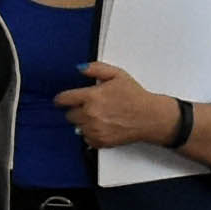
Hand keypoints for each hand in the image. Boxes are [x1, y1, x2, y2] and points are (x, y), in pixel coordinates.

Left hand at [56, 72, 186, 153]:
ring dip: (84, 122)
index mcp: (92, 96)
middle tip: (89, 107)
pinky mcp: (100, 141)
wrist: (149, 117)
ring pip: (77, 127)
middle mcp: (90, 114)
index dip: (61, 99)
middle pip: (69, 115)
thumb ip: (96, 69)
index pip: (64, 100)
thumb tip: (79, 68)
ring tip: (98, 117)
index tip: (61, 100)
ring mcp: (95, 129)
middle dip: (76, 110)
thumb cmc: (135, 96)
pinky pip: (86, 138)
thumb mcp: (117, 75)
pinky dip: (91, 134)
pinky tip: (102, 126)